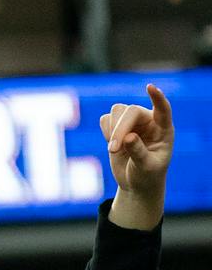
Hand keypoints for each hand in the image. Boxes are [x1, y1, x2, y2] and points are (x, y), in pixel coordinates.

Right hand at [101, 85, 173, 206]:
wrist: (136, 182)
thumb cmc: (147, 175)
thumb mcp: (146, 167)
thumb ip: (139, 152)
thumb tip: (128, 137)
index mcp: (164, 129)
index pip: (163, 109)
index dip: (157, 98)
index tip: (150, 87)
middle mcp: (149, 121)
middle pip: (130, 111)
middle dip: (119, 129)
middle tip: (112, 150)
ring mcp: (133, 122)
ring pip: (117, 111)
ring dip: (111, 129)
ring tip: (114, 149)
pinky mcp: (117, 126)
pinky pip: (105, 119)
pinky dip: (105, 131)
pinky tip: (112, 144)